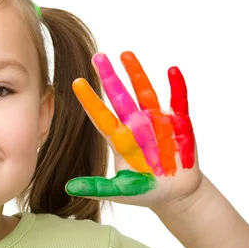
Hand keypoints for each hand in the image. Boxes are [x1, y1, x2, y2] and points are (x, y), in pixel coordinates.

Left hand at [66, 51, 201, 210]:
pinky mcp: (180, 124)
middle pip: (120, 98)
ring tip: (125, 53)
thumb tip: (68, 187)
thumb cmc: (145, 191)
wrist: (176, 194)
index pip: (100, 117)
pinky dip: (176, 87)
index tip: (76, 82)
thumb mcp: (120, 191)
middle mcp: (136, 125)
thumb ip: (97, 187)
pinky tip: (171, 71)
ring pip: (145, 93)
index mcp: (119, 139)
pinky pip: (178, 102)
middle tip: (96, 57)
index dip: (90, 100)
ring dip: (136, 74)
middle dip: (109, 78)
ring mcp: (157, 122)